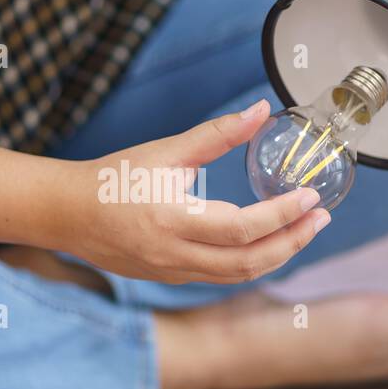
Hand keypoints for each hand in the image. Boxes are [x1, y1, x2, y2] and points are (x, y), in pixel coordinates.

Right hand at [58, 100, 330, 284]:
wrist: (67, 213)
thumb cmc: (113, 178)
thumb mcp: (166, 151)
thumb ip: (216, 134)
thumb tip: (260, 110)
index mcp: (173, 220)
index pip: (243, 228)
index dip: (283, 215)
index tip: (311, 197)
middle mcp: (175, 254)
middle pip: (249, 262)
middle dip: (293, 241)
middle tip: (320, 217)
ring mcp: (173, 272)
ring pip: (238, 275)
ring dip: (277, 255)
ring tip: (303, 230)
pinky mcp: (170, 278)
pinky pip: (221, 277)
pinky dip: (251, 262)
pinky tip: (268, 242)